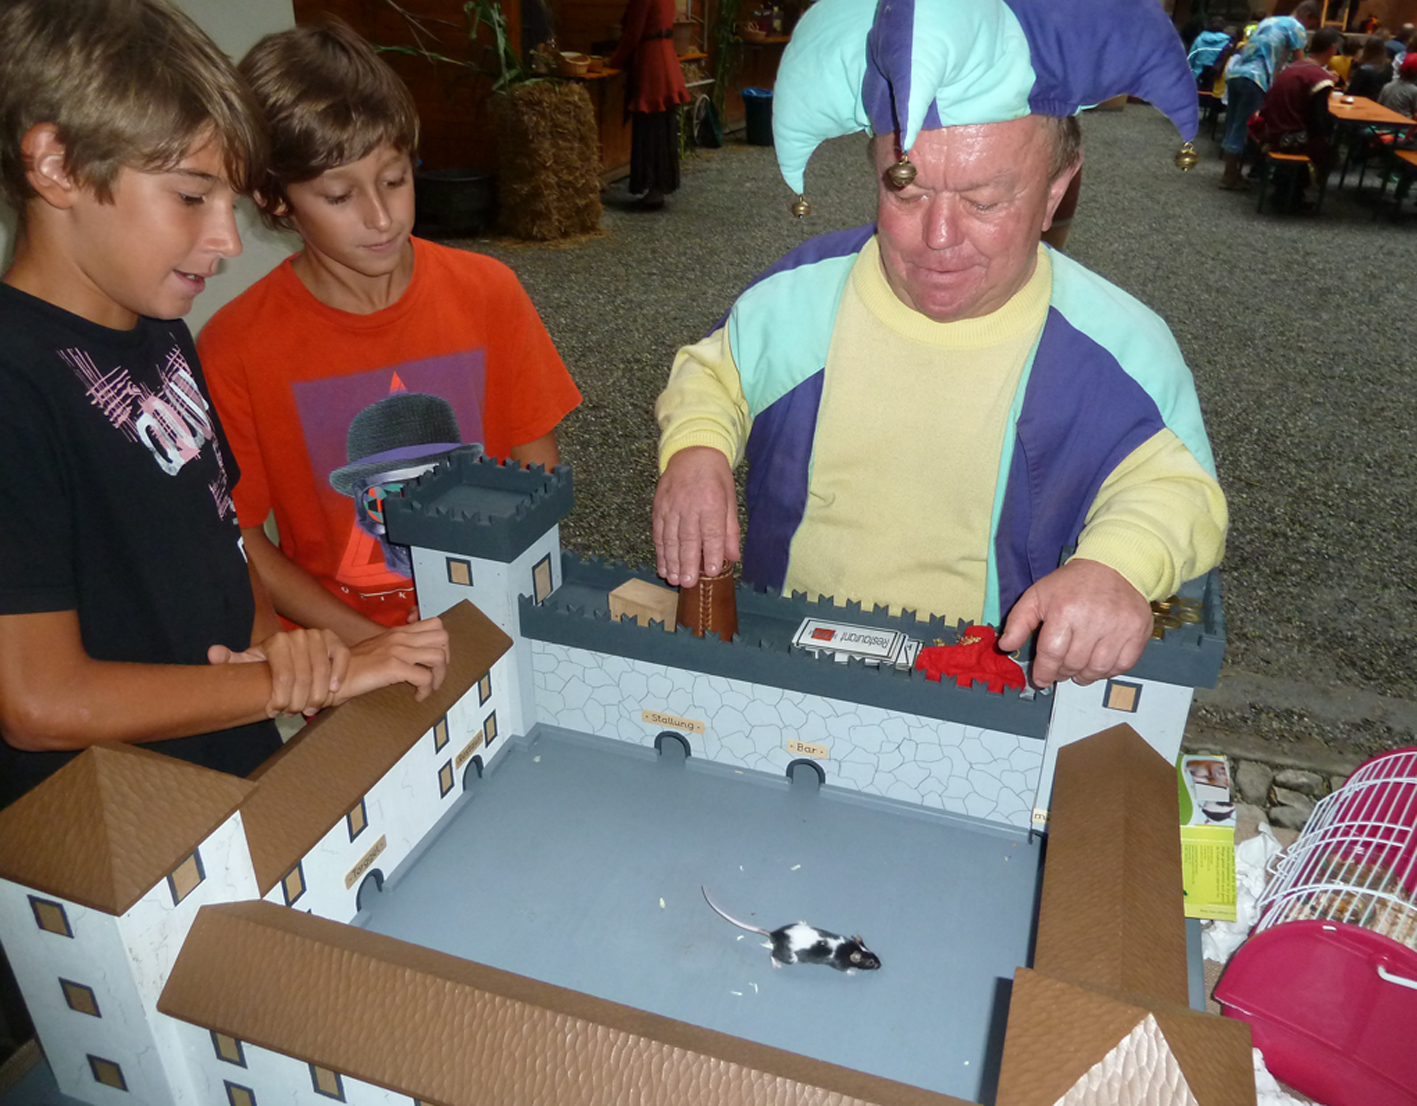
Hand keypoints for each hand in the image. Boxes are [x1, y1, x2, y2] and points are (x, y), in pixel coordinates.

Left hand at [211, 628, 349, 717]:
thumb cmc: (276, 663)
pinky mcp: (336, 640)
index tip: (275, 712)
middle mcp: (297, 635)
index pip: (282, 677)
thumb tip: (213, 654)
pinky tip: (331, 691)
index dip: (280, 699)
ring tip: (310, 709)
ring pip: (321, 673)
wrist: (307, 653)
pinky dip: (337, 677)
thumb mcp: (253, 662)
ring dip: (317, 697)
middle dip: (298, 702)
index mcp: (276, 642)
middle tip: (294, 714)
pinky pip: (340, 660)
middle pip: (302, 678)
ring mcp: (319, 636)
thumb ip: (234, 660)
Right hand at [335, 617, 450, 703]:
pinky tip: (416, 696)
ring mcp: (397, 651)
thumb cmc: (353, 666)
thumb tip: (416, 656)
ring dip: (438, 677)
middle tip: (434, 674)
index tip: (433, 661)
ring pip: (439, 657)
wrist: (332, 674)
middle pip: (443, 637)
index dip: (441, 643)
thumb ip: (397, 647)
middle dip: (445, 659)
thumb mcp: (379, 648)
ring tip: (427, 687)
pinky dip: (425, 690)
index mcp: (398, 632)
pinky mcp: (393, 667)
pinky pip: (424, 678)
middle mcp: (401, 638)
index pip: (436, 624)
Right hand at [653, 446, 738, 587]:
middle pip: (688, 538)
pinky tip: (663, 566)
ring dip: (671, 561)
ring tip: (674, 579)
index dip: (712, 553)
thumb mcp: (730, 500)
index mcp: (712, 502)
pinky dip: (660, 551)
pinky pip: (658, 532)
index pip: (712, 532)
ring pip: (670, 538)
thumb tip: (733, 557)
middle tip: (688, 583)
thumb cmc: (716, 478)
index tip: (712, 572)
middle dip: (688, 563)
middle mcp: (690, 505)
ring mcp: (671, 506)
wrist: (692, 452)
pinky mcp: (659, 507)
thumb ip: (730, 530)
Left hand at [997, 559, 1152, 687]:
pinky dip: (1107, 671)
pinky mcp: (1137, 632)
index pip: (1051, 654)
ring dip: (1084, 675)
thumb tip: (1005, 646)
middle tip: (1059, 670)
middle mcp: (1093, 621)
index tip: (1041, 680)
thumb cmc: (1071, 584)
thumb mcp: (1037, 595)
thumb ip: (1018, 621)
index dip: (1044, 672)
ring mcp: (1118, 628)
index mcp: (1064, 611)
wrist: (1113, 565)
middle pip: (1074, 664)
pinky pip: (1121, 666)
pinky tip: (1098, 662)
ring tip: (1077, 669)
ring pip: (1097, 669)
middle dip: (1062, 672)